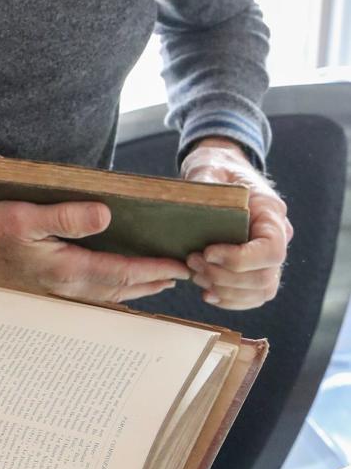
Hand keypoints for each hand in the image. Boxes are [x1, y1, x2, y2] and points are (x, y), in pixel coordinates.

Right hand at [0, 202, 188, 303]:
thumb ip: (66, 217)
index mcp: (66, 269)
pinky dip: (111, 289)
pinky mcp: (45, 287)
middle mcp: (65, 286)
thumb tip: (107, 216)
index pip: (121, 271)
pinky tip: (112, 284)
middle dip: (152, 282)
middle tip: (181, 277)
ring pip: (106, 294)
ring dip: (134, 289)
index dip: (153, 268)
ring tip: (156, 282)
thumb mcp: (25, 217)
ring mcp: (55, 290)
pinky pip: (90, 292)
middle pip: (120, 288)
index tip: (180, 265)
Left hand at [181, 137, 290, 308]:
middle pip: (266, 277)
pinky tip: (208, 292)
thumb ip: (206, 185)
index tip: (208, 252)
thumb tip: (191, 205)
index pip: (272, 250)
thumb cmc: (216, 169)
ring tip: (196, 275)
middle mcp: (277, 237)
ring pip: (261, 291)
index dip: (240, 260)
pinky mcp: (255, 266)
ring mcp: (268, 254)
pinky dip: (230, 300)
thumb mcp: (209, 169)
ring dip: (226, 290)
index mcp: (271, 213)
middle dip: (225, 277)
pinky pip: (253, 295)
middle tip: (193, 262)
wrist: (222, 171)